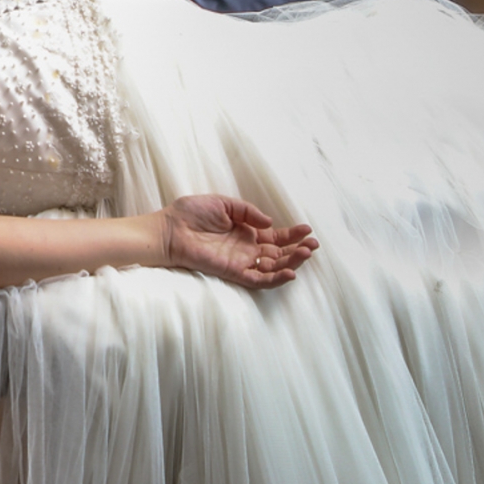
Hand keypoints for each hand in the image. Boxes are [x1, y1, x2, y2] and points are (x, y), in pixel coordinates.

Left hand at [161, 194, 317, 288]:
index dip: (292, 234)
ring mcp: (241, 262)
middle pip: (279, 253)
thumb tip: (270, 222)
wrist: (169, 229)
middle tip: (313, 245)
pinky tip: (290, 273)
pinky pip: (258, 280)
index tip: (307, 229)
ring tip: (306, 254)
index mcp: (245, 232)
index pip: (275, 237)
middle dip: (298, 250)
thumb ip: (248, 212)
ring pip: (273, 267)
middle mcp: (246, 249)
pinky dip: (274, 278)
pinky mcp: (233, 272)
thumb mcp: (224, 203)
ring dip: (291, 262)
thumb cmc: (190, 214)